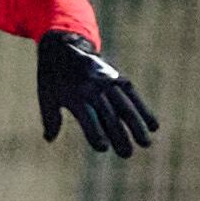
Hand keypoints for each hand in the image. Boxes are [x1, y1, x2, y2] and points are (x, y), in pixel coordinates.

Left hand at [37, 30, 157, 154]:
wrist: (63, 46)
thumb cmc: (52, 76)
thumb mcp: (46, 95)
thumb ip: (50, 118)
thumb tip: (49, 139)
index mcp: (75, 95)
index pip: (88, 118)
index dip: (95, 133)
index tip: (103, 148)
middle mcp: (93, 89)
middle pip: (109, 115)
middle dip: (119, 135)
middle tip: (127, 154)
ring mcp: (108, 82)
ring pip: (125, 106)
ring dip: (137, 125)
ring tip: (146, 143)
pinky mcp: (118, 78)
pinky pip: (133, 95)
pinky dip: (143, 109)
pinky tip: (153, 125)